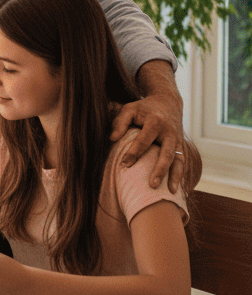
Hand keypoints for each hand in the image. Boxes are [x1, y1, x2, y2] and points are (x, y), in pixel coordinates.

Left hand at [109, 65, 183, 190]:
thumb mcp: (129, 109)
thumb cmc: (143, 107)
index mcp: (155, 122)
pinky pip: (182, 161)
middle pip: (166, 153)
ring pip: (179, 160)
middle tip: (152, 185)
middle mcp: (169, 132)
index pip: (144, 140)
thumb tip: (112, 139)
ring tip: (172, 192)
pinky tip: (177, 188)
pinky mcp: (181, 145)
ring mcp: (178, 140)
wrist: (168, 102)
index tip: (124, 164)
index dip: (134, 153)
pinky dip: (181, 175)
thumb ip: (119, 122)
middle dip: (160, 169)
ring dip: (176, 176)